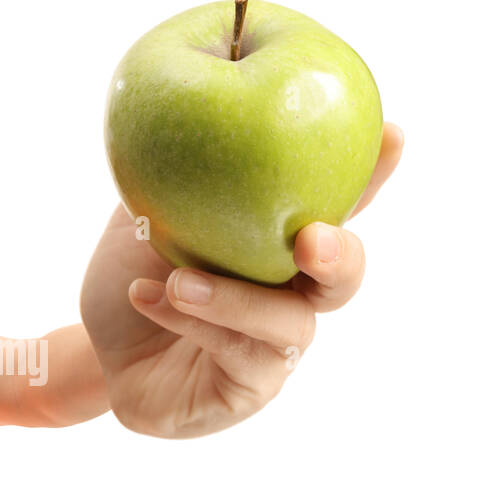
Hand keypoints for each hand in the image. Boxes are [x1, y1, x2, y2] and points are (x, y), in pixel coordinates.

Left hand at [80, 122, 403, 437]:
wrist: (95, 350)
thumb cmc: (131, 277)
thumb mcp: (147, 214)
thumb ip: (177, 170)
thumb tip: (190, 95)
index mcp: (280, 246)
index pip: (337, 207)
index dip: (371, 176)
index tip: (390, 134)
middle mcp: (291, 297)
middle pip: (343, 278)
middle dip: (339, 255)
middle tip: (313, 239)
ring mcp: (274, 349)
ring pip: (286, 325)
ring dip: (233, 298)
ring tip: (177, 280)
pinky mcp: (246, 391)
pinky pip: (234, 357)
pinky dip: (189, 323)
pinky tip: (149, 297)